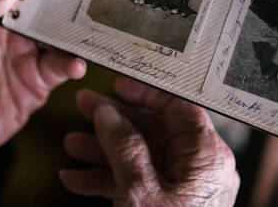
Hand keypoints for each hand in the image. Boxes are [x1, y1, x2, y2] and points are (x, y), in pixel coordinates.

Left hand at [0, 0, 85, 159]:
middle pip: (48, 15)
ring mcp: (29, 59)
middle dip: (66, 9)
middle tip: (85, 3)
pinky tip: (75, 64)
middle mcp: (15, 36)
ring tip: (84, 34)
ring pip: (59, 41)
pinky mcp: (39, 83)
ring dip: (73, 37)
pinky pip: (61, 69)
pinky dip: (72, 65)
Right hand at [60, 77, 239, 204]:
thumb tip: (109, 112)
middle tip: (84, 108)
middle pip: (153, 132)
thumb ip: (124, 147)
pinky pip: (133, 183)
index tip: (119, 86)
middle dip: (114, 122)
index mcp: (206, 158)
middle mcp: (196, 170)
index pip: (180, 109)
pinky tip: (75, 179)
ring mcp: (179, 190)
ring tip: (71, 143)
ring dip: (102, 150)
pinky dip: (105, 179)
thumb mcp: (141, 191)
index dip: (148, 94)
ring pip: (138, 157)